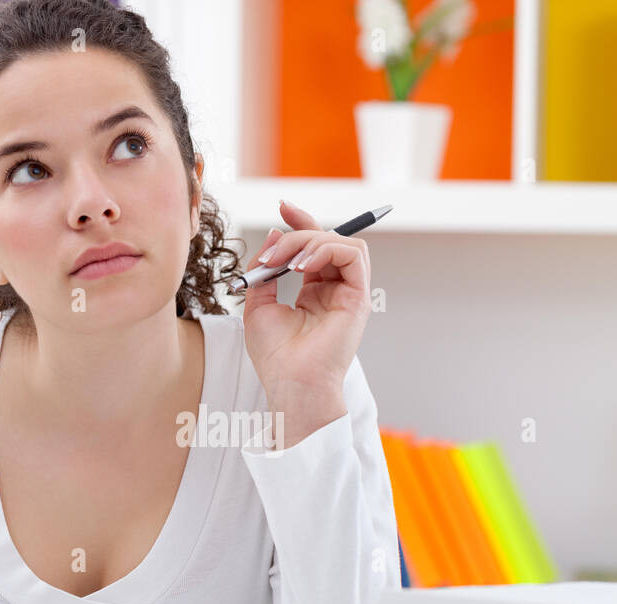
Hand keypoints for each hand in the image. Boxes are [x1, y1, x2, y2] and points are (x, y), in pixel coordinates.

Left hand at [241, 200, 371, 443]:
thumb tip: (274, 233)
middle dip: (296, 235)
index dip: (300, 222)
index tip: (282, 207)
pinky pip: (354, 254)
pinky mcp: (359, 298)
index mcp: (315, 292)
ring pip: (341, 242)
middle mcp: (335, 290)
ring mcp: (349, 293)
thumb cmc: (276, 356)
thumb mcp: (257, 304)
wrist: (290, 384)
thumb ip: (264, 269)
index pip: (314, 246)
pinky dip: (328, 250)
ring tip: (287, 263)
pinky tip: (303, 267)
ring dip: (310, 242)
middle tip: (270, 255)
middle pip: (327, 239)